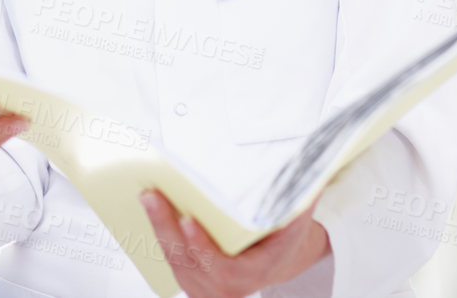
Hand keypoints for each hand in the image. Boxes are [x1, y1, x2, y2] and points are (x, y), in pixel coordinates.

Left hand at [140, 189, 330, 297]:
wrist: (277, 260)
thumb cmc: (284, 236)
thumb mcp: (298, 219)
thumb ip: (300, 198)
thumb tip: (309, 169)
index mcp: (254, 272)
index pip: (224, 269)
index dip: (204, 248)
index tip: (188, 221)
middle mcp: (228, 287)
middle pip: (189, 262)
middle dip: (167, 227)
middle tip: (151, 196)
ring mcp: (207, 287)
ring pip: (176, 261)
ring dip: (157, 229)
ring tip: (146, 195)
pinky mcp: (192, 279)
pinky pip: (172, 259)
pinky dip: (159, 235)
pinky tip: (149, 208)